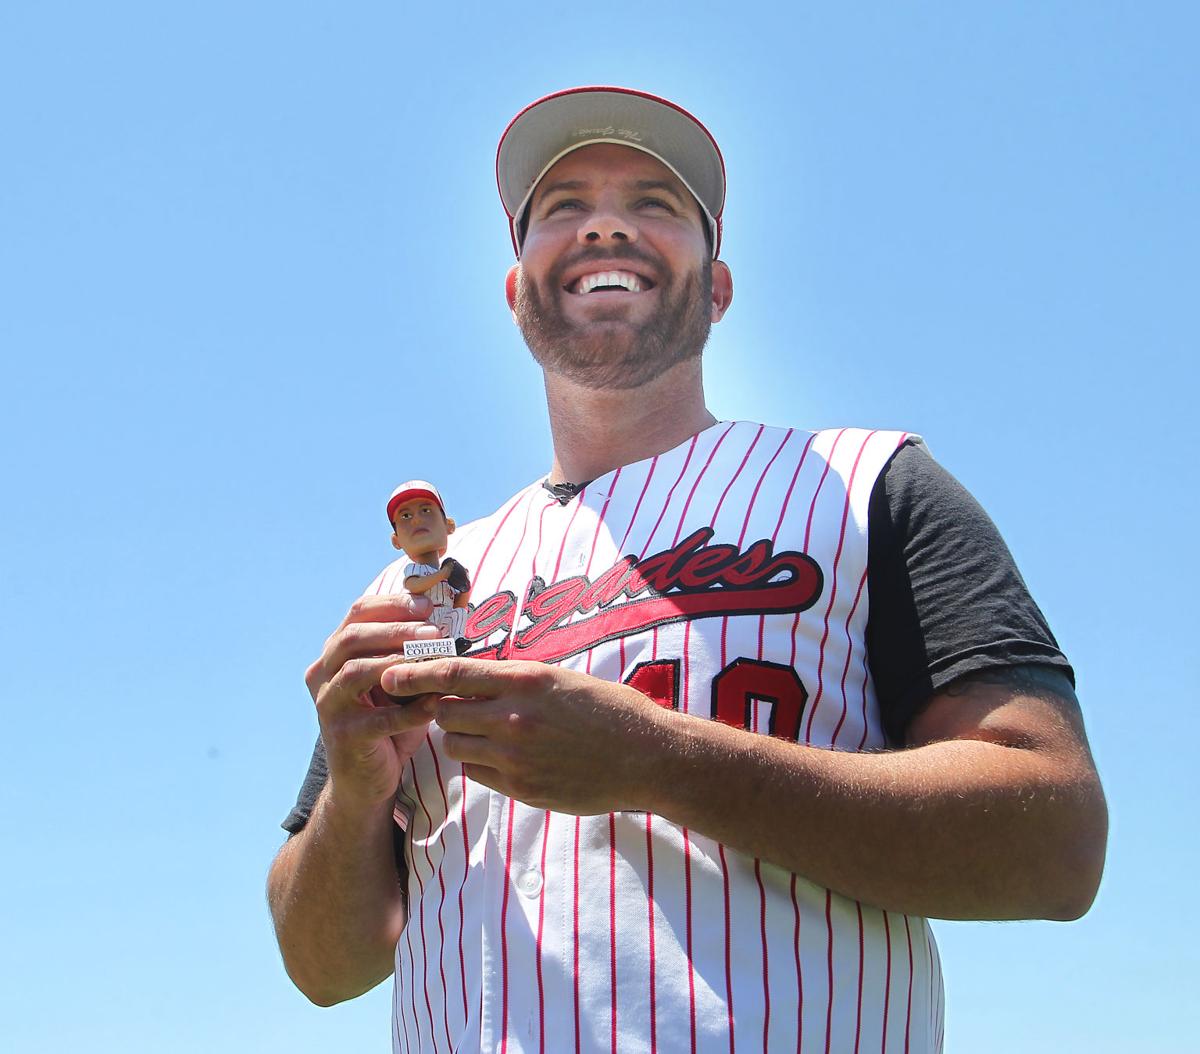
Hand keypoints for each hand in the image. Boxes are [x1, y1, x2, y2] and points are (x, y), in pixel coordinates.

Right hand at [305, 594, 446, 811]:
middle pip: (351, 637)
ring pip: (356, 671)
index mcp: (336, 654)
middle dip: (395, 629)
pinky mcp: (345, 737)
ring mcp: (329, 706)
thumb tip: (452, 618)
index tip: (428, 605)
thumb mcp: (400, 681)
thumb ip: (414, 653)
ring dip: (398, 661)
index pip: (357, 613)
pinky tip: (435, 704)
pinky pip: (379, 718)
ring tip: (434, 658)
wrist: (366, 780)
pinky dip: (410, 710)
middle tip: (434, 630)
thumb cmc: (390, 721)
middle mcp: (323, 675)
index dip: (392, 604)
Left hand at [380, 658, 668, 813]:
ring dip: (461, 738)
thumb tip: (474, 678)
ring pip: (457, 746)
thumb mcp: (562, 679)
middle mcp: (515, 717)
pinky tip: (507, 758)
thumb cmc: (609, 710)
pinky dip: (482, 765)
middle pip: (445, 712)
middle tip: (456, 707)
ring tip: (488, 733)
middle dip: (444, 709)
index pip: (453, 673)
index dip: (416, 673)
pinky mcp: (522, 788)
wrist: (646, 757)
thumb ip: (515, 680)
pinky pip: (478, 774)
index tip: (390, 673)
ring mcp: (516, 756)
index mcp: (526, 681)